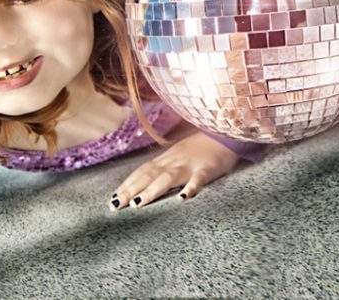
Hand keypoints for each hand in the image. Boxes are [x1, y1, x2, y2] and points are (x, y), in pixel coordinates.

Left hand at [109, 131, 239, 209]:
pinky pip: (199, 178)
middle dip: (131, 190)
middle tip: (116, 206)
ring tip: (138, 204)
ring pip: (168, 178)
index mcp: (167, 159)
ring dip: (152, 190)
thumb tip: (147, 180)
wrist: (225, 132)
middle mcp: (174, 161)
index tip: (113, 199)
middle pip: (149, 175)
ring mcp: (190, 164)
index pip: (142, 172)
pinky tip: (183, 198)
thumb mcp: (181, 155)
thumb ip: (166, 167)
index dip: (127, 185)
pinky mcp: (208, 169)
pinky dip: (191, 187)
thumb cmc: (203, 147)